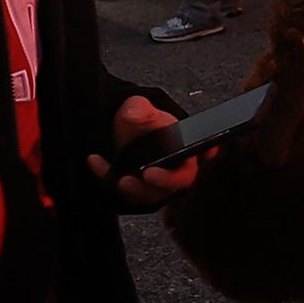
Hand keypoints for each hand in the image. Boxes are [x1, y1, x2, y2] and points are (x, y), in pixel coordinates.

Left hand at [90, 95, 205, 207]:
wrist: (116, 131)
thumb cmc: (137, 121)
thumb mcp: (137, 107)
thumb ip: (138, 109)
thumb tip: (136, 116)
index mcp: (183, 147)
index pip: (202, 152)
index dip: (207, 153)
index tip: (205, 153)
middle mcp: (174, 168)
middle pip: (178, 182)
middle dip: (164, 181)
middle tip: (147, 174)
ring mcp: (156, 183)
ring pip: (152, 195)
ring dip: (136, 190)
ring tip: (120, 180)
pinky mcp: (137, 191)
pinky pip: (126, 193)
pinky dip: (109, 179)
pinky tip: (96, 161)